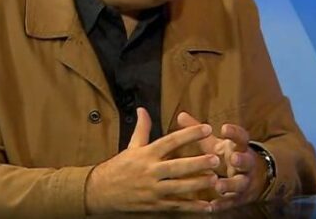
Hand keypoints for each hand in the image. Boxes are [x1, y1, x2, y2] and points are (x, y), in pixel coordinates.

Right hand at [84, 108, 219, 213]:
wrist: (100, 191)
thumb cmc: (119, 167)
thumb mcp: (131, 146)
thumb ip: (142, 128)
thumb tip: (142, 108)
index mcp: (146, 154)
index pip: (171, 141)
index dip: (189, 134)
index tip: (206, 128)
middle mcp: (150, 171)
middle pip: (177, 167)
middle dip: (197, 163)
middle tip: (215, 159)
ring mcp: (152, 190)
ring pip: (179, 188)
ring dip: (198, 185)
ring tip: (215, 180)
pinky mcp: (154, 205)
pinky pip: (175, 206)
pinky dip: (192, 207)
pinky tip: (207, 206)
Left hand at [176, 112, 268, 210]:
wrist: (255, 179)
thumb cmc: (228, 156)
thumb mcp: (217, 143)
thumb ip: (199, 132)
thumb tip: (180, 114)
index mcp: (240, 148)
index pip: (241, 138)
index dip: (234, 133)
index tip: (224, 127)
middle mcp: (246, 164)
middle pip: (246, 161)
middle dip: (241, 160)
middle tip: (233, 158)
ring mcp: (244, 181)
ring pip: (241, 183)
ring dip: (230, 184)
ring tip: (218, 185)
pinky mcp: (240, 198)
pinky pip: (232, 202)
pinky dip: (222, 204)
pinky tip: (212, 206)